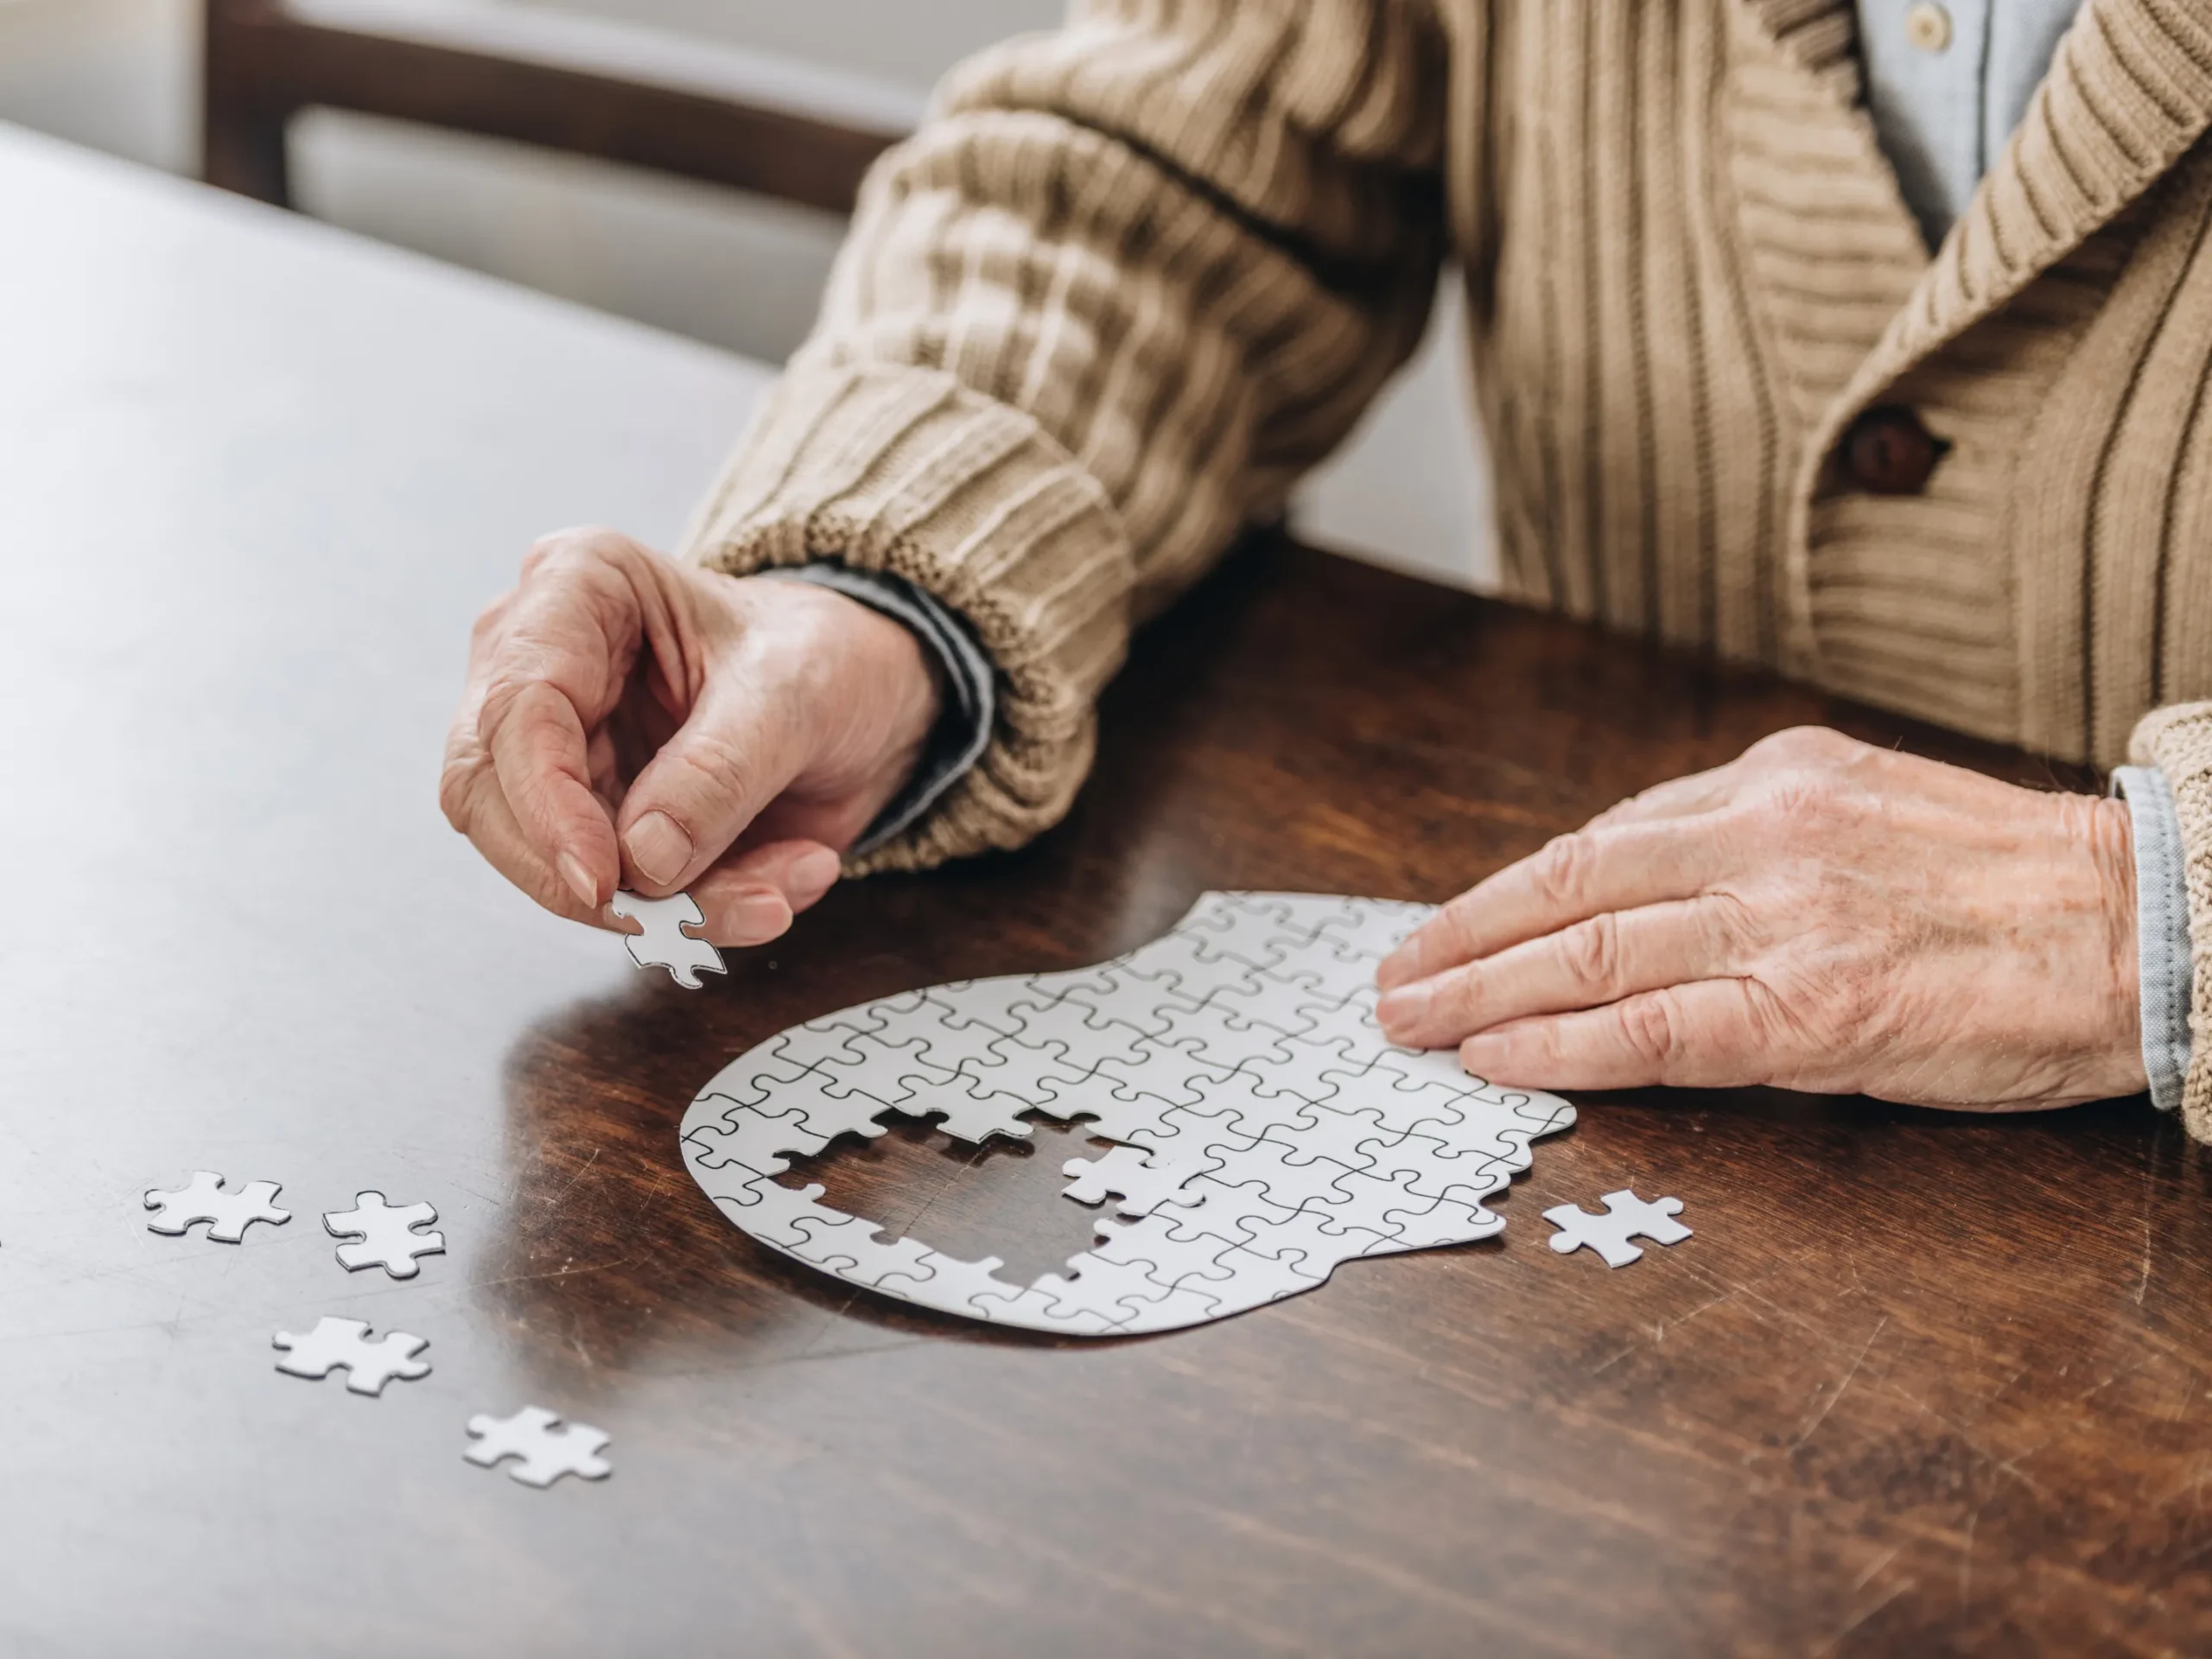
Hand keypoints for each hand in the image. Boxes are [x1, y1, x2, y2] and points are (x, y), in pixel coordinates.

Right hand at [440, 527, 942, 945]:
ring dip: (666, 906)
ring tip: (775, 896)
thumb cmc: (823, 656)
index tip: (604, 881)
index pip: (516, 708)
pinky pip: (614, 893)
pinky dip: (696, 910)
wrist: (864, 697)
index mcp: (576, 586)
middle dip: (596, 879)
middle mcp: (539, 663)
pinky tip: (778, 885)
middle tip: (691, 918)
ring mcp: (556, 748)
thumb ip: (720, 771)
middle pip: (494, 798)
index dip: (546, 807)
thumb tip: (641, 858)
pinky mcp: (589, 818)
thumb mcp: (795, 694)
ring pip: (552, 863)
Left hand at [1375, 727, 2145, 1111]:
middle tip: (1390, 979)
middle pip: (1567, 889)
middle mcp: (1761, 837)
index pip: (1598, 839)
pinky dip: (1559, 1046)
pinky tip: (1496, 1060)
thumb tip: (1632, 880)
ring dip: (1479, 992)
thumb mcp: (1863, 808)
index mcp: (1772, 780)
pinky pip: (1654, 1031)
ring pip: (1588, 955)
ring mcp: (1781, 922)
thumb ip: (1749, 835)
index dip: (1504, 891)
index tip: (1444, 923)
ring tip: (1411, 1022)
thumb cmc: (2006, 882)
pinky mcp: (1812, 1011)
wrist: (2145, 923)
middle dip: (1460, 938)